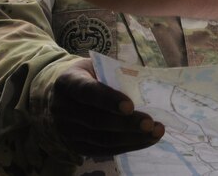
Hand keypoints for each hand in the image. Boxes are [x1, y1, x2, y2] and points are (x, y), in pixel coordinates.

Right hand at [47, 58, 163, 156]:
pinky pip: (103, 151)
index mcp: (67, 82)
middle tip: (150, 123)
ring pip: (101, 139)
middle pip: (96, 120)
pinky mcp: (76, 147)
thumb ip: (116, 73)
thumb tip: (149, 84)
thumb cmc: (89, 76)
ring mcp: (67, 131)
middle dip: (126, 124)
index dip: (108, 99)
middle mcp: (62, 109)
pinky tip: (145, 140)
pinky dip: (127, 146)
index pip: (87, 92)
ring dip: (132, 138)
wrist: (64, 95)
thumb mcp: (97, 66)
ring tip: (154, 132)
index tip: (130, 106)